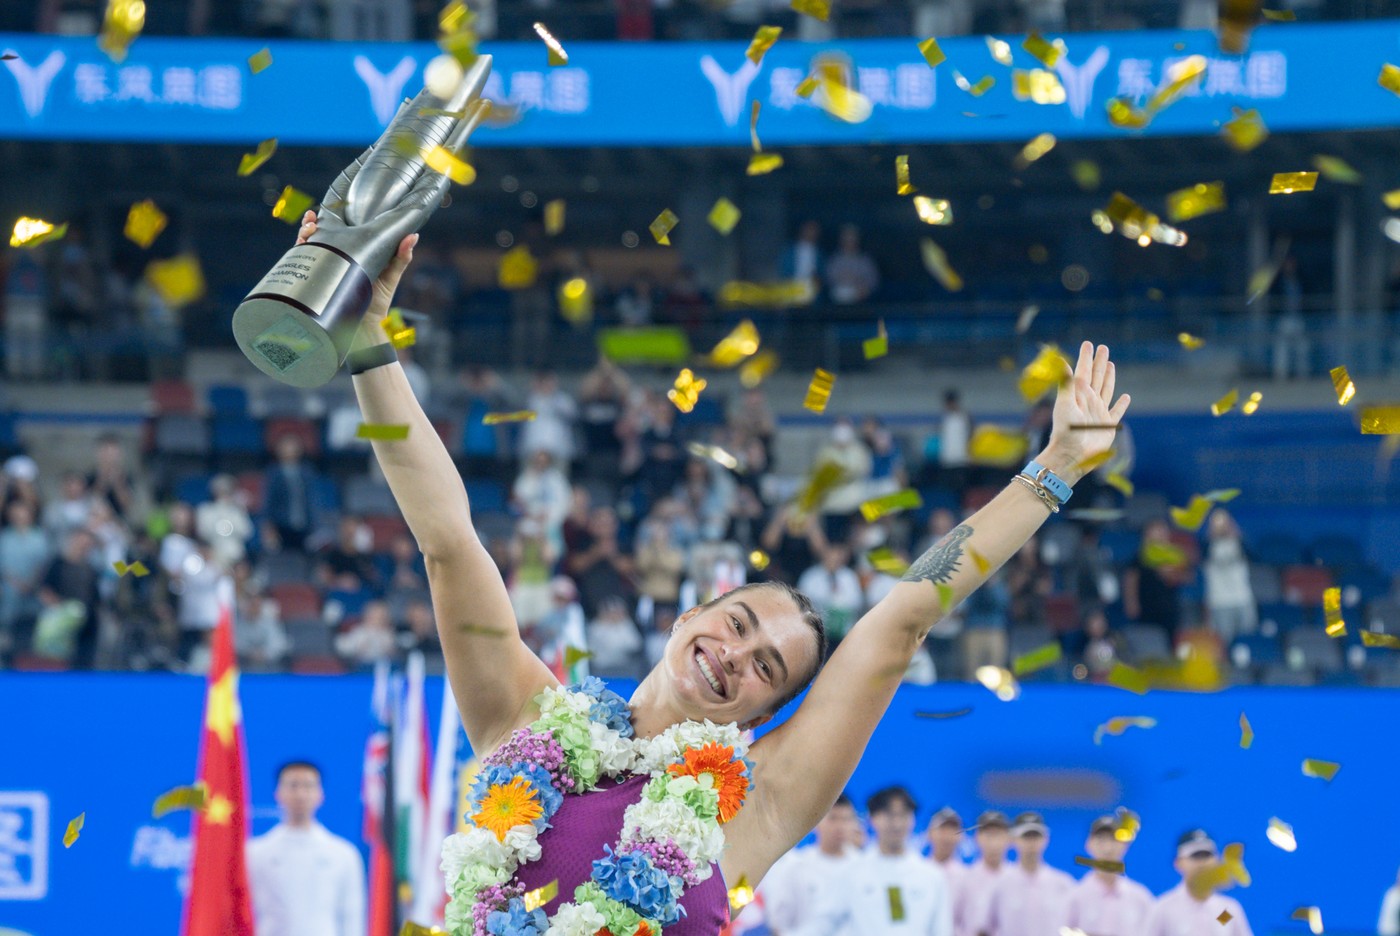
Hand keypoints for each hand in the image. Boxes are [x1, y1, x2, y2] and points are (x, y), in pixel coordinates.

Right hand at [296, 211, 416, 353]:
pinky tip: (299, 248)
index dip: (327, 219)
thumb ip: (401, 257)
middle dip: (309, 225)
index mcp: (350, 253)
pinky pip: (301, 267)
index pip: (336, 231)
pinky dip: (297, 256)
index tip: (321, 211)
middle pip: (317, 237)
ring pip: (306, 249)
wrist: (366, 328)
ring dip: (302, 236)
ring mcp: (323, 272)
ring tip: (307, 231)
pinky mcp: (315, 284)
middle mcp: (334, 260)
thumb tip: (413, 236)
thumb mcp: (391, 276)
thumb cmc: (379, 302)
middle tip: (312, 221)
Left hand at [1040, 341, 1130, 483]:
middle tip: (1103, 347)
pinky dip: (1121, 404)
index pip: (1083, 371)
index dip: (1086, 357)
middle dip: (1099, 362)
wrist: (1072, 454)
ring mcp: (1098, 412)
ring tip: (1110, 365)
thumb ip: (1065, 381)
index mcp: (1079, 394)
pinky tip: (1125, 396)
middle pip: (1096, 377)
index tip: (1089, 343)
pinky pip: (1116, 412)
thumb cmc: (1066, 429)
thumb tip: (1059, 359)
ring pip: (1106, 390)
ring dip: (1108, 377)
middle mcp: (1089, 401)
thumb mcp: (1064, 402)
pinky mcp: (1107, 425)